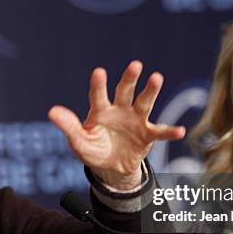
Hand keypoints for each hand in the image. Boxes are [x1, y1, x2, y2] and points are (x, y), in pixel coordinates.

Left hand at [48, 61, 184, 189]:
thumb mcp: (79, 142)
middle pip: (125, 91)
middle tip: (135, 65)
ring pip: (144, 103)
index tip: (99, 72)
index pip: (98, 96)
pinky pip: (160, 132)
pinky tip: (180, 131)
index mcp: (100, 111)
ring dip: (150, 91)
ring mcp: (135, 120)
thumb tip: (52, 111)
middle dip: (130, 78)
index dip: (99, 85)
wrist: (112, 168)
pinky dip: (170, 132)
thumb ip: (69, 126)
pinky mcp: (147, 134)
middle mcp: (120, 110)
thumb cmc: (94, 149)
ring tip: (157, 77)